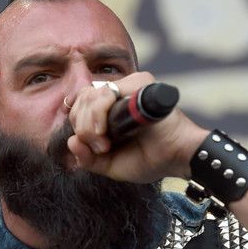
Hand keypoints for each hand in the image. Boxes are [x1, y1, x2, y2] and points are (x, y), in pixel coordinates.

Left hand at [66, 71, 207, 182]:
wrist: (176, 159)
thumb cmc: (149, 160)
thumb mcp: (110, 164)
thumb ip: (87, 157)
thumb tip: (71, 141)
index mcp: (112, 108)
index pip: (80, 104)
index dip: (78, 123)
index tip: (91, 146)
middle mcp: (120, 93)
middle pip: (81, 98)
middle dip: (82, 127)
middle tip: (100, 147)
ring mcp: (130, 86)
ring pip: (90, 95)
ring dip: (89, 124)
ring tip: (105, 144)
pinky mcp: (140, 83)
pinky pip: (106, 92)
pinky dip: (99, 113)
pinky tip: (106, 131)